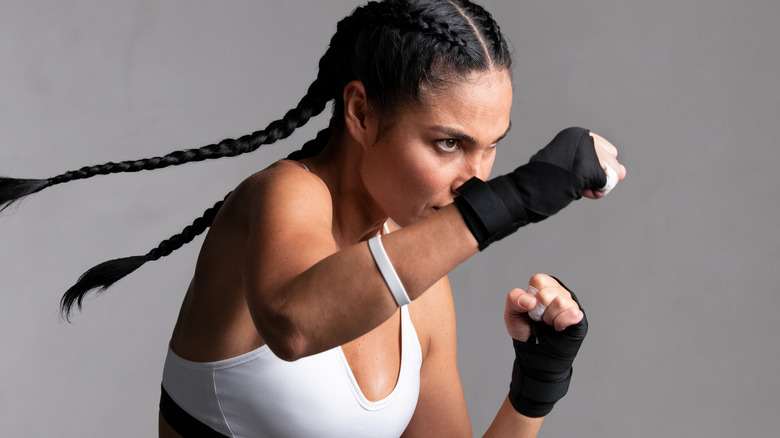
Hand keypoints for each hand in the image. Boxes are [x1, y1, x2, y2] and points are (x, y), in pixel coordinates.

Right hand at [455, 127, 623, 249]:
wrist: (526, 191)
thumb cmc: (545, 182)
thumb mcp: (573, 167)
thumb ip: (598, 165)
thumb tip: (624, 172)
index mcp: (576, 134)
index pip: (607, 152)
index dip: (594, 168)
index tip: (572, 172)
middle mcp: (583, 138)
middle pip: (613, 161)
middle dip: (599, 176)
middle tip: (574, 181)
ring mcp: (587, 152)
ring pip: (613, 173)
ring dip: (597, 185)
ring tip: (575, 185)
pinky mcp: (590, 167)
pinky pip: (606, 184)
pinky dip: (595, 193)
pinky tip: (577, 191)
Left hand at [504, 273, 583, 341]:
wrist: (534, 349)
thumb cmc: (525, 327)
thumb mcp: (511, 312)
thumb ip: (514, 299)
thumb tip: (531, 300)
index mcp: (543, 285)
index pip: (538, 281)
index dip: (531, 297)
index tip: (530, 308)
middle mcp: (558, 291)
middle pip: (547, 294)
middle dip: (539, 311)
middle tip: (540, 318)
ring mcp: (570, 303)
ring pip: (561, 302)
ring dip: (550, 318)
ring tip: (549, 322)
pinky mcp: (578, 316)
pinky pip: (573, 313)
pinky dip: (561, 323)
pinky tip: (558, 327)